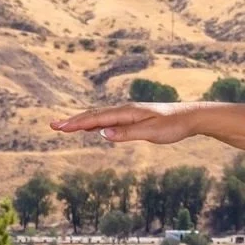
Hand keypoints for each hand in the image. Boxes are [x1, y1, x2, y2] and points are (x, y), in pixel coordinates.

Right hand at [51, 101, 201, 144]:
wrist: (191, 117)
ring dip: (82, 121)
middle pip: (93, 115)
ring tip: (65, 126)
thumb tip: (102, 133)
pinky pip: (109, 119)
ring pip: (100, 116)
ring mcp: (129, 113)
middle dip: (73, 121)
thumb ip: (127, 133)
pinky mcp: (134, 118)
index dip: (76, 123)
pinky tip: (91, 128)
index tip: (58, 127)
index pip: (96, 118)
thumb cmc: (174, 125)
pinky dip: (95, 123)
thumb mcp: (151, 132)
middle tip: (53, 126)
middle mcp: (125, 110)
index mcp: (127, 112)